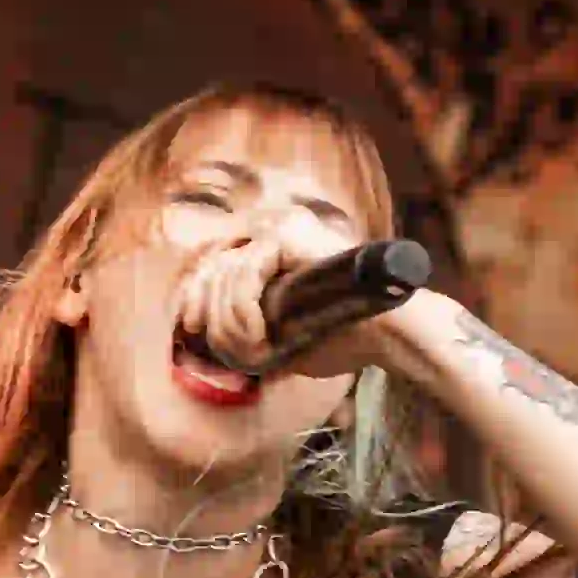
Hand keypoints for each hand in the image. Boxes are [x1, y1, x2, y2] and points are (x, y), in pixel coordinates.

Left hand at [174, 209, 399, 380]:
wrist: (385, 333)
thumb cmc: (341, 338)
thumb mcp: (277, 336)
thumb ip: (239, 327)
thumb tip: (194, 329)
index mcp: (269, 250)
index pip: (208, 264)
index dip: (193, 296)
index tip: (191, 328)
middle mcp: (269, 231)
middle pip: (208, 272)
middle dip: (215, 320)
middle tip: (242, 349)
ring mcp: (278, 229)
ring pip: (223, 279)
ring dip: (236, 326)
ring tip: (264, 346)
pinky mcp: (286, 236)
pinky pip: (244, 275)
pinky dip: (248, 311)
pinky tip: (268, 332)